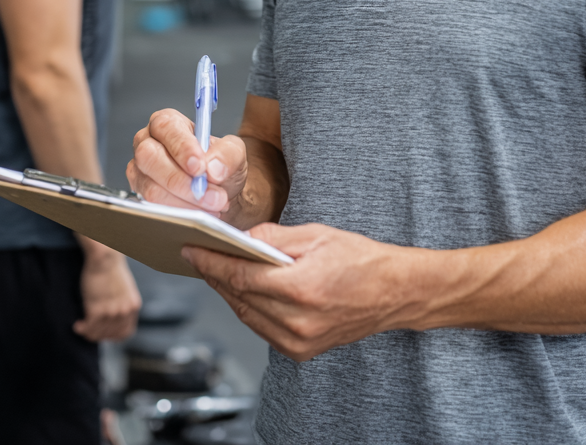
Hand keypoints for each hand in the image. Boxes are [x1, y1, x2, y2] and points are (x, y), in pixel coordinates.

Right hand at [74, 243, 141, 340]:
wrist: (104, 258)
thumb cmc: (111, 270)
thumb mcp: (123, 289)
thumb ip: (121, 304)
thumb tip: (113, 318)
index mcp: (133, 306)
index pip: (125, 333)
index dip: (113, 336)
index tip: (103, 332)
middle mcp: (124, 311)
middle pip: (110, 334)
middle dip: (98, 335)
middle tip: (88, 330)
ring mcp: (111, 311)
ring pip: (99, 332)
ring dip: (88, 333)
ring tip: (81, 327)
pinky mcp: (97, 309)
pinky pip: (89, 327)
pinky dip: (82, 329)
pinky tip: (77, 325)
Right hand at [127, 108, 248, 215]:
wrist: (218, 192)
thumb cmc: (219, 165)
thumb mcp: (234, 153)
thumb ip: (228, 154)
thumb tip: (213, 168)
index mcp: (167, 122)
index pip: (166, 127)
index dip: (182, 148)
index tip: (200, 168)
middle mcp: (147, 142)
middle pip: (150, 157)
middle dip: (182, 181)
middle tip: (212, 195)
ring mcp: (140, 170)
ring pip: (152, 187)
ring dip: (185, 201)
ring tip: (212, 205)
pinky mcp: (140, 194)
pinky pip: (153, 207)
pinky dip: (179, 213)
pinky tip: (200, 212)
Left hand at [183, 223, 419, 361]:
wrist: (394, 292)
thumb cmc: (361, 259)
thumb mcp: (316, 235)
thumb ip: (273, 238)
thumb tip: (241, 239)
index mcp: (301, 288)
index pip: (241, 277)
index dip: (211, 262)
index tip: (191, 249)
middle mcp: (297, 321)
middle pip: (239, 297)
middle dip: (216, 275)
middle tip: (198, 254)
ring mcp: (299, 341)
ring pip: (247, 315)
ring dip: (229, 293)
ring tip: (216, 269)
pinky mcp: (302, 351)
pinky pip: (262, 328)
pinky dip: (248, 308)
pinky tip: (243, 290)